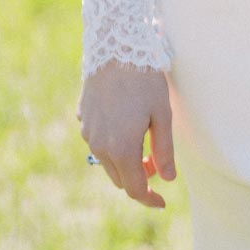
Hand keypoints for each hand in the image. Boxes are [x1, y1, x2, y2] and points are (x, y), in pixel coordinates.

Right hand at [76, 61, 175, 207]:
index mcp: (121, 149)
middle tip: (158, 160)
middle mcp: (99, 146)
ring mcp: (88, 132)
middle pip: (120, 177)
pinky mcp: (83, 118)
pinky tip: (126, 123)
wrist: (114, 47)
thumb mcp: (162, 114)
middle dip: (140, 176)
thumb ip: (165, 150)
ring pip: (107, 161)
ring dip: (125, 161)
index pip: (135, 188)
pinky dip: (113, 143)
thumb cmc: (144, 79)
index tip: (163, 202)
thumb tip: (167, 179)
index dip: (149, 199)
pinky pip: (98, 141)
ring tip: (145, 140)